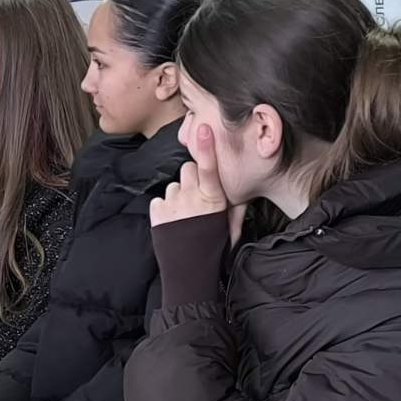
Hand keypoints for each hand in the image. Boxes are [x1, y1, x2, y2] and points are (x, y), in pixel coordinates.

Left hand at [151, 123, 246, 244]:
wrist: (189, 272)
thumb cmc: (214, 248)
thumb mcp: (229, 228)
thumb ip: (235, 208)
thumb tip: (242, 194)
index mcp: (213, 200)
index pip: (209, 169)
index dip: (207, 148)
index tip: (204, 129)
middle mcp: (191, 199)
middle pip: (189, 169)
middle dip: (193, 177)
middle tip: (197, 196)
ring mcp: (172, 205)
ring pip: (174, 185)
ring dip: (179, 195)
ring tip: (185, 214)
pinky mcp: (157, 213)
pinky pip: (160, 199)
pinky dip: (165, 208)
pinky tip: (173, 221)